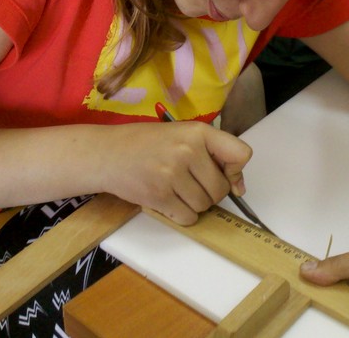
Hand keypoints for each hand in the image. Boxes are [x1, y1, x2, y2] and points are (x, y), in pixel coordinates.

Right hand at [103, 121, 251, 224]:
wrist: (107, 153)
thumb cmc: (146, 144)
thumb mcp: (181, 136)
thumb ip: (212, 155)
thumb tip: (239, 188)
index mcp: (197, 132)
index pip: (241, 154)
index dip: (235, 171)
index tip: (224, 175)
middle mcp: (188, 150)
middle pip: (220, 189)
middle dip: (210, 193)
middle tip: (190, 184)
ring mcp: (172, 174)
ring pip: (204, 206)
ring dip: (194, 205)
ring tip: (175, 190)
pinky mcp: (159, 196)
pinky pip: (187, 218)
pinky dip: (182, 216)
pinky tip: (168, 201)